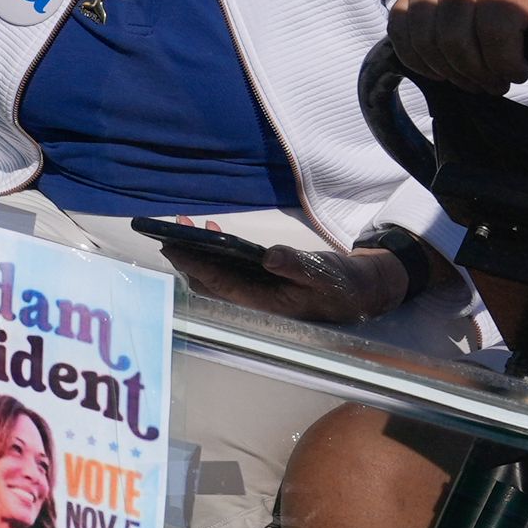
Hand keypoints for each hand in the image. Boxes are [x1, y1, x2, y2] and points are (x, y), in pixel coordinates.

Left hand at [167, 238, 422, 326]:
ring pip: (216, 276)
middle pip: (209, 282)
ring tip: (186, 225)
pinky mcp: (262, 283)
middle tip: (168, 231)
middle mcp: (254, 301)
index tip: (171, 245)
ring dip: (199, 254)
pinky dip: (217, 252)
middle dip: (188, 258)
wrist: (359, 292)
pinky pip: (230, 270)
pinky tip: (214, 231)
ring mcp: (256, 293)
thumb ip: (296, 265)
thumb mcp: (324, 273)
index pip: (219, 282)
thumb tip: (268, 256)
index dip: (193, 264)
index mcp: (264, 303)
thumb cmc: (341, 285)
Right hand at [385, 0, 527, 92]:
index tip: (517, 75)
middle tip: (493, 83)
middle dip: (474, 71)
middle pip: (454, 35)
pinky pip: (400, 30)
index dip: (503, 62)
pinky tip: (443, 69)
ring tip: (472, 77)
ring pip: (424, 36)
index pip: (494, 24)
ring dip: (447, 69)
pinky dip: (417, 58)